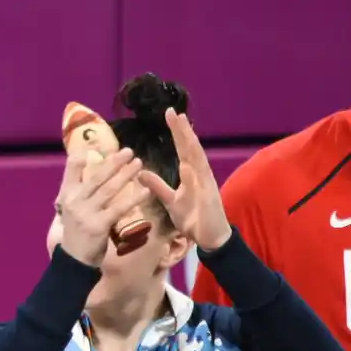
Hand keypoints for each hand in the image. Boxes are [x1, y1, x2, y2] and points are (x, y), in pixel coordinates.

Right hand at [56, 147, 148, 267]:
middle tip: (129, 151)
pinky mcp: (98, 226)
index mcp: (67, 195)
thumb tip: (90, 169)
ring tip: (139, 164)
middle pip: (96, 177)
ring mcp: (86, 213)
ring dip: (126, 175)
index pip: (71, 169)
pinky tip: (145, 191)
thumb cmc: (77, 233)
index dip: (80, 156)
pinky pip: (119, 208)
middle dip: (114, 162)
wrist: (74, 260)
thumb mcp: (71, 209)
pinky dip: (134, 198)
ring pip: (109, 189)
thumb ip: (80, 191)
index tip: (94, 143)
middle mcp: (74, 201)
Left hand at [138, 108, 232, 250]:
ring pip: (197, 161)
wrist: (210, 237)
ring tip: (182, 127)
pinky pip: (200, 187)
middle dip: (182, 131)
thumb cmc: (193, 217)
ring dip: (189, 144)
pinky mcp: (208, 200)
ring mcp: (206, 185)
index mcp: (192, 173)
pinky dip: (193, 175)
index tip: (170, 114)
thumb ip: (157, 186)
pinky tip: (187, 164)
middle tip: (174, 112)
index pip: (183, 148)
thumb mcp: (170, 200)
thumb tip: (140, 173)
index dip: (177, 132)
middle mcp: (200, 175)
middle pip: (191, 148)